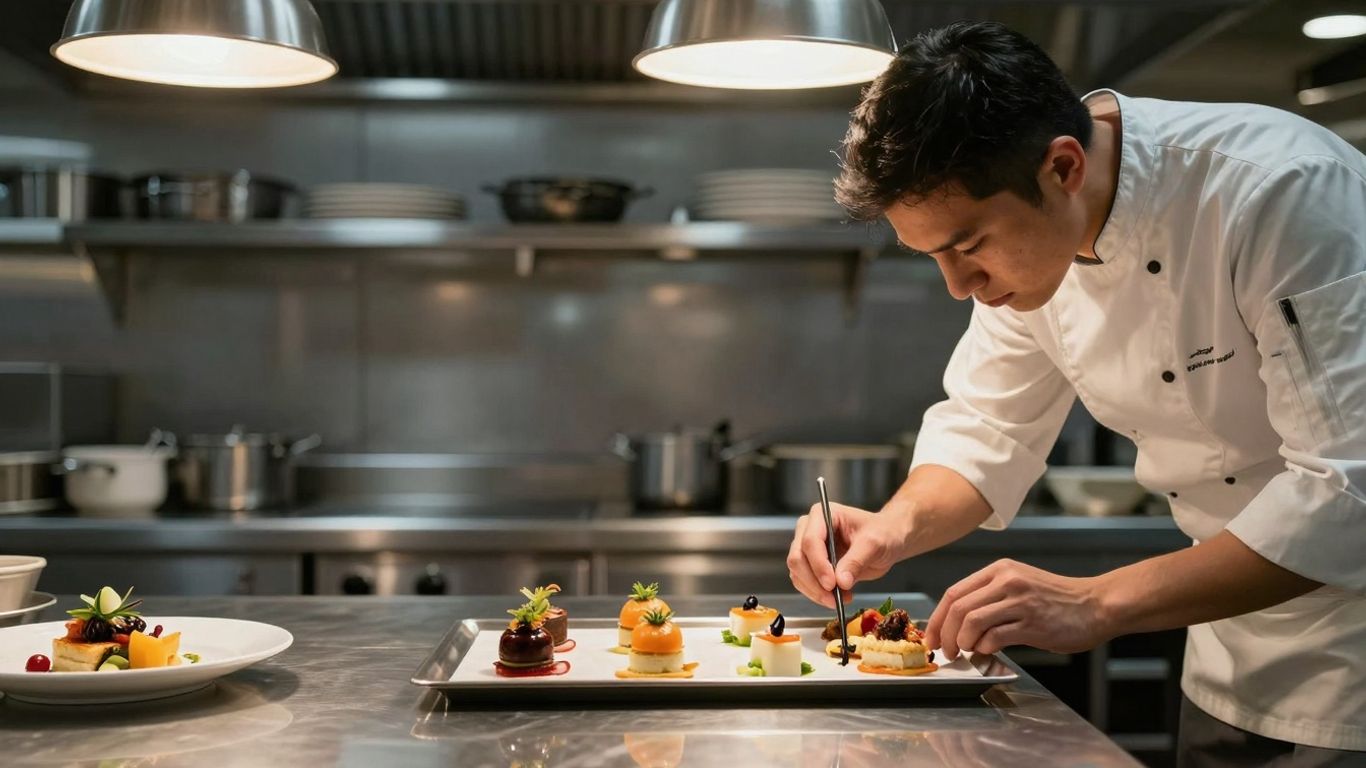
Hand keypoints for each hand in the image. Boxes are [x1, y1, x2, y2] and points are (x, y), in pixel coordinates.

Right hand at [786, 502, 907, 608]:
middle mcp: (809, 528)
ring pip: (797, 573)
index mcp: (823, 514)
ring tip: (840, 598)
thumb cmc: (882, 533)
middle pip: (798, 558)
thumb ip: (856, 561)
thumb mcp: (874, 543)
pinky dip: (817, 594)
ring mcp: (807, 547)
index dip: (819, 564)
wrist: (888, 541)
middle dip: (814, 581)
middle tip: (833, 597)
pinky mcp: (811, 564)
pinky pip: (804, 582)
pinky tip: (838, 597)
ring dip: (815, 591)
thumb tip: (841, 581)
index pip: (811, 540)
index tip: (831, 583)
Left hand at [925, 559, 1109, 659]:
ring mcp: (1020, 601)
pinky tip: (988, 651)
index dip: (937, 618)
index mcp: (999, 570)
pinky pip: (996, 637)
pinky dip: (985, 647)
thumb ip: (989, 597)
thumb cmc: (1056, 599)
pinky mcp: (1033, 623)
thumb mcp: (1018, 585)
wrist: (1096, 605)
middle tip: (946, 651)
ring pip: (972, 622)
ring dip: (962, 642)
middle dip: (945, 634)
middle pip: (959, 608)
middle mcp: (1007, 581)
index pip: (954, 593)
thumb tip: (957, 624)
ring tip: (966, 652)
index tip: (931, 637)